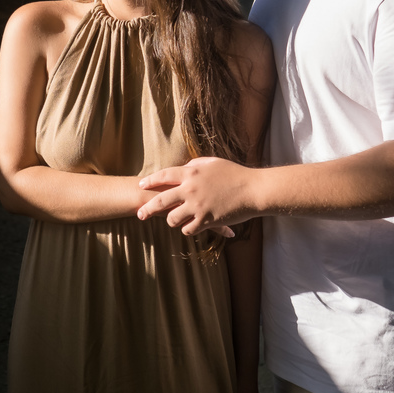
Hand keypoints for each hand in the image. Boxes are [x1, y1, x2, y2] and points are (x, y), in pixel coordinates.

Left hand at [136, 157, 258, 234]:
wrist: (253, 189)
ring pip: (172, 219)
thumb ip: (196, 164)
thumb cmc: (235, 174)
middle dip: (147, 209)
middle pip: (161, 201)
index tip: (141, 185)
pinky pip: (188, 229)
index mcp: (192, 172)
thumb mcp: (214, 163)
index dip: (150, 181)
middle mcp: (191, 189)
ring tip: (173, 220)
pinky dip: (187, 229)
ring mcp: (198, 205)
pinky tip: (190, 228)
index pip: (164, 176)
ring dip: (171, 220)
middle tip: (140, 214)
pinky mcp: (207, 220)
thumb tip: (185, 165)